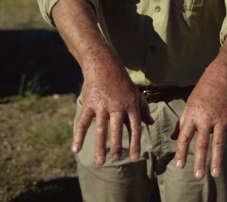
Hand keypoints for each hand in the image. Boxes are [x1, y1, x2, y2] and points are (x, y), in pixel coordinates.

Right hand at [71, 44, 153, 164]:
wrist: (103, 65)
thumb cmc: (122, 82)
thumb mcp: (136, 94)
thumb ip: (143, 110)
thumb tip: (151, 123)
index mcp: (130, 105)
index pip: (135, 127)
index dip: (135, 143)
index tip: (135, 157)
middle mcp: (117, 106)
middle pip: (117, 130)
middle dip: (117, 146)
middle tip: (117, 159)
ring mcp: (102, 106)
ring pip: (101, 129)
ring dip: (100, 146)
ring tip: (100, 161)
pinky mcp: (89, 104)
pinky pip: (83, 122)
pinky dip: (78, 136)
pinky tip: (75, 149)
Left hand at [172, 65, 226, 178]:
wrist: (220, 76)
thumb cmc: (202, 93)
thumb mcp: (189, 105)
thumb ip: (182, 123)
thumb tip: (174, 138)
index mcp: (192, 115)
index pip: (185, 137)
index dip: (181, 152)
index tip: (179, 166)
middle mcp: (206, 118)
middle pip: (202, 143)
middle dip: (200, 160)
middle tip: (198, 176)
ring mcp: (221, 119)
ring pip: (219, 142)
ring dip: (217, 159)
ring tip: (215, 174)